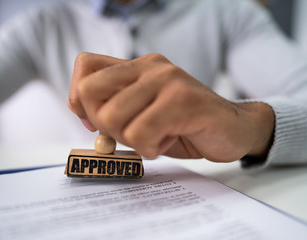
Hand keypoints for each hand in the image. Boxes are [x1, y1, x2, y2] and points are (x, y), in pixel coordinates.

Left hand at [68, 53, 274, 161]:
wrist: (233, 128)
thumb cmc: (183, 125)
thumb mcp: (143, 113)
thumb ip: (116, 109)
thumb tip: (87, 119)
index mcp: (137, 66)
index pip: (85, 65)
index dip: (79, 99)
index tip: (96, 123)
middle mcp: (150, 66)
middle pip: (90, 93)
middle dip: (103, 125)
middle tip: (130, 133)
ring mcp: (167, 81)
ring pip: (112, 118)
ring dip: (130, 140)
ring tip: (155, 137)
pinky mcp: (183, 101)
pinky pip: (141, 133)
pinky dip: (149, 148)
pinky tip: (167, 141)